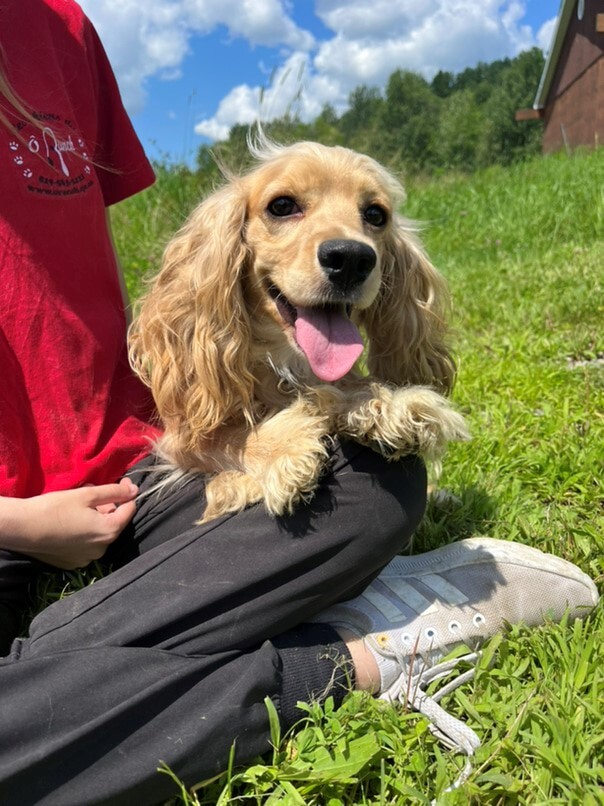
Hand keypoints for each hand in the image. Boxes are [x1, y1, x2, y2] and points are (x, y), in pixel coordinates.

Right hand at [0, 478, 137, 568]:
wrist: (22, 529)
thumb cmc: (55, 508)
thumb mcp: (87, 495)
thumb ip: (114, 492)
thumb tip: (135, 491)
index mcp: (109, 532)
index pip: (130, 510)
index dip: (127, 494)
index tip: (121, 482)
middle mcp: (102, 549)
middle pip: (114, 522)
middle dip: (107, 505)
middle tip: (92, 491)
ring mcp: (87, 558)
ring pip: (99, 532)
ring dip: (96, 517)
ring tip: (80, 503)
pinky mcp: (73, 562)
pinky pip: (86, 543)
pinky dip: (84, 530)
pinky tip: (71, 520)